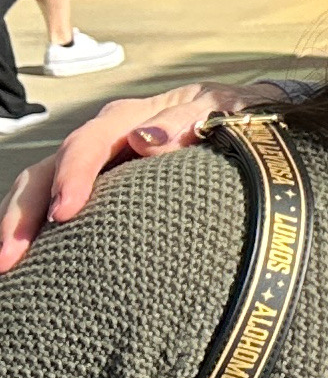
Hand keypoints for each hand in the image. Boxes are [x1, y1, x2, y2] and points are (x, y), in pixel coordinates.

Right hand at [0, 80, 276, 272]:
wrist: (252, 118)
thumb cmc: (240, 116)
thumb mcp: (223, 111)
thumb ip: (188, 121)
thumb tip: (143, 139)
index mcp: (128, 118)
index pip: (87, 146)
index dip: (72, 177)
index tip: (64, 213)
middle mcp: (103, 139)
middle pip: (47, 171)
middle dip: (23, 214)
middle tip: (8, 256)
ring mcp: (98, 163)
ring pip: (40, 189)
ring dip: (18, 225)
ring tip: (4, 266)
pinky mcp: (103, 187)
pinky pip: (57, 204)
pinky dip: (38, 230)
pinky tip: (28, 263)